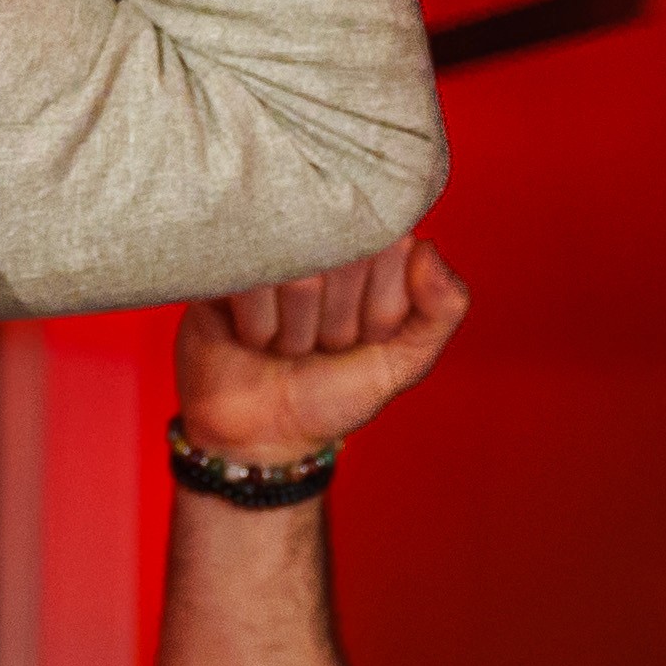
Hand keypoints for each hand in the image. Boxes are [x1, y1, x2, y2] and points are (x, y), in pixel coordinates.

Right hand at [181, 241, 467, 462]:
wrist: (261, 432)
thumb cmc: (333, 391)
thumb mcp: (404, 360)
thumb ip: (442, 309)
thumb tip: (425, 248)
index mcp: (372, 244)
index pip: (393, 251)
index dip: (381, 310)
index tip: (365, 336)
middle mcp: (321, 232)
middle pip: (346, 263)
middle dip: (338, 326)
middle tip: (321, 344)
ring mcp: (270, 243)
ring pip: (300, 278)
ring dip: (295, 334)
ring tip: (285, 343)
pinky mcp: (223, 262)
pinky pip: (253, 286)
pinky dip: (257, 329)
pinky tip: (251, 337)